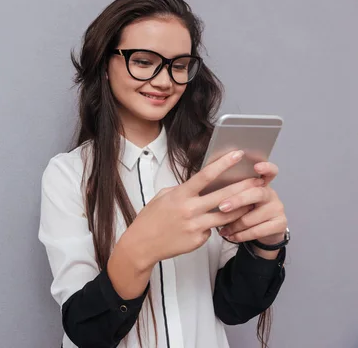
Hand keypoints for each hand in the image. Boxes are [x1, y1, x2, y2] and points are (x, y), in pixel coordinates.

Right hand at [123, 150, 262, 270]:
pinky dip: (216, 225)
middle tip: (258, 181)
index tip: (237, 155)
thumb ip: (182, 190)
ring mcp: (195, 226)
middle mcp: (190, 209)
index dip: (223, 164)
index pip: (206, 176)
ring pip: (226, 215)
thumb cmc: (150, 219)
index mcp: (180, 195)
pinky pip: (213, 230)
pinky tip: (214, 223)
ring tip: (252, 201)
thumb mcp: (163, 197)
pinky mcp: (198, 240)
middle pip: (224, 196)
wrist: (142, 244)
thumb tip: (198, 186)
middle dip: (243, 187)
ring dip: (241, 208)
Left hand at [217, 161, 286, 244]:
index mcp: (261, 184)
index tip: (256, 166)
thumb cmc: (245, 212)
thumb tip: (209, 190)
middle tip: (222, 207)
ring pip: (252, 216)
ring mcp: (278, 209)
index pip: (270, 171)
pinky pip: (257, 230)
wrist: (263, 234)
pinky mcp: (280, 224)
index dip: (266, 168)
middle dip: (237, 200)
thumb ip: (231, 192)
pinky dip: (241, 235)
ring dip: (234, 224)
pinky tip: (231, 236)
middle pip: (256, 193)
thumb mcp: (239, 200)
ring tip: (222, 230)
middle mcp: (271, 194)